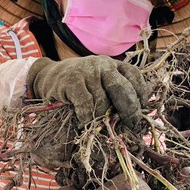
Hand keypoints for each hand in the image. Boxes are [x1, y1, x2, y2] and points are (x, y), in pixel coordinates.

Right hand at [26, 56, 147, 125]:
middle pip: (122, 89)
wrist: (47, 76)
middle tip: (130, 124)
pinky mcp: (72, 81)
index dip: (141, 94)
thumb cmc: (78, 84)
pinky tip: (85, 122)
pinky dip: (87, 117)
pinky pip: (86, 104)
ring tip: (99, 124)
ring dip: (102, 117)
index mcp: (112, 64)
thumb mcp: (98, 81)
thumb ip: (114, 92)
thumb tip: (133, 116)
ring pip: (102, 101)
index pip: (134, 76)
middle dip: (129, 110)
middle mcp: (102, 65)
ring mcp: (86, 72)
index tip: (142, 108)